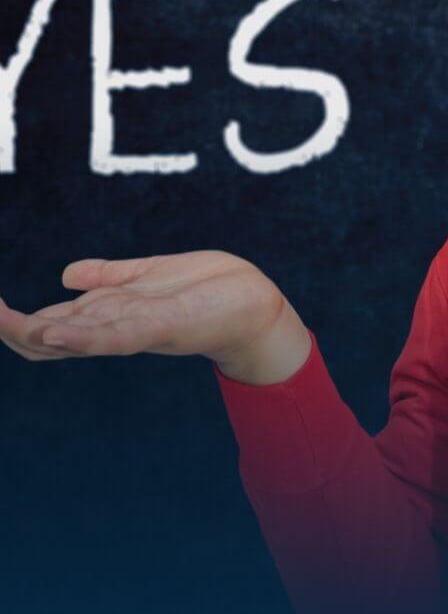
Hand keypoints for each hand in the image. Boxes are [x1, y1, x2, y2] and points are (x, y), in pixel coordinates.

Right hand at [0, 250, 308, 382]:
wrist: (256, 304)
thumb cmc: (207, 291)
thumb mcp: (149, 276)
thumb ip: (109, 277)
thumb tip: (65, 274)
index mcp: (104, 314)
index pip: (42, 324)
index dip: (6, 319)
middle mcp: (110, 327)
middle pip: (44, 337)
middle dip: (6, 327)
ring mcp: (132, 329)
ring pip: (69, 338)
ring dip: (29, 331)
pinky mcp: (160, 327)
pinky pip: (113, 335)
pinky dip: (81, 336)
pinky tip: (53, 331)